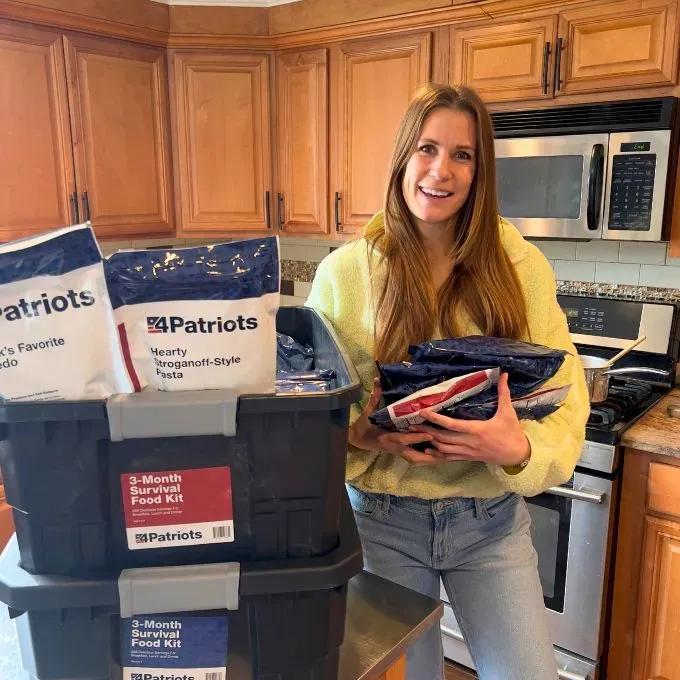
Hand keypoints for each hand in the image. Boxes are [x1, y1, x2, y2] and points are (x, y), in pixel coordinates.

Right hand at [349, 378, 441, 465]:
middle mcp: (394, 447)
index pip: (403, 439)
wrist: (358, 440)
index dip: (416, 437)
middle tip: (446, 451)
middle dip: (429, 456)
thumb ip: (375, 396)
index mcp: (387, 437)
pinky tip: (438, 455)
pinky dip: (427, 458)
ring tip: (447, 456)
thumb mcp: (368, 411)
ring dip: (430, 459)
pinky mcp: (400, 453)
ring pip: (416, 460)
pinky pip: (415, 458)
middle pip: (414, 457)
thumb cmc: (363, 426)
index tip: (430, 434)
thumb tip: (378, 380)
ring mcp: (398, 452)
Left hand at [408, 373, 530, 466]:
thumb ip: (504, 392)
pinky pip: (449, 458)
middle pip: (443, 438)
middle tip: (411, 425)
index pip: (452, 424)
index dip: (436, 419)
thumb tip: (505, 374)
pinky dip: (437, 454)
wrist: (517, 455)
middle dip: (426, 431)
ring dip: (429, 442)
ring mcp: (468, 452)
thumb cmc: (512, 433)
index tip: (423, 412)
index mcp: (477, 430)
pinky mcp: (468, 458)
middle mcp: (469, 442)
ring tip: (416, 435)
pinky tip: (427, 450)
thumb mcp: (508, 412)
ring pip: (443, 450)